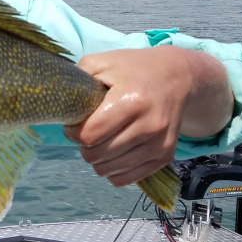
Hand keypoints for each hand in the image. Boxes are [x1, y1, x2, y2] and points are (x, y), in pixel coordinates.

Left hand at [63, 47, 193, 187]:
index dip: (74, 132)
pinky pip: (128, 179)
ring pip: (110, 170)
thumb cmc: (134, 69)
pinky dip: (114, 170)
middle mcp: (149, 125)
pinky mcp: (165, 157)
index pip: (90, 135)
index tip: (74, 124)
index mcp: (131, 100)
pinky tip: (113, 153)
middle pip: (98, 155)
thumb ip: (79, 79)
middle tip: (86, 133)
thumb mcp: (103, 62)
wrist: (178, 77)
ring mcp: (159, 144)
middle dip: (84, 146)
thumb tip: (63, 103)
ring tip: (100, 141)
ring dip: (97, 160)